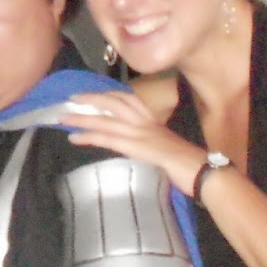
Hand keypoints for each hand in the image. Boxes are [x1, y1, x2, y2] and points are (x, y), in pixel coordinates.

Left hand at [62, 90, 208, 195]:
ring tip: (63, 118)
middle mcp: (146, 123)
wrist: (203, 172)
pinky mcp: (138, 147)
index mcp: (153, 122)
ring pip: (106, 120)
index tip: (93, 95)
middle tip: (72, 98)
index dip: (109, 96)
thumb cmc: (189, 165)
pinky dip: (90, 136)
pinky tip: (75, 137)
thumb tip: (138, 147)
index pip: (129, 100)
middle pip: (114, 103)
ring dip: (82, 118)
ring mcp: (142, 134)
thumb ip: (151, 144)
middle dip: (92, 99)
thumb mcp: (166, 148)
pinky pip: (109, 139)